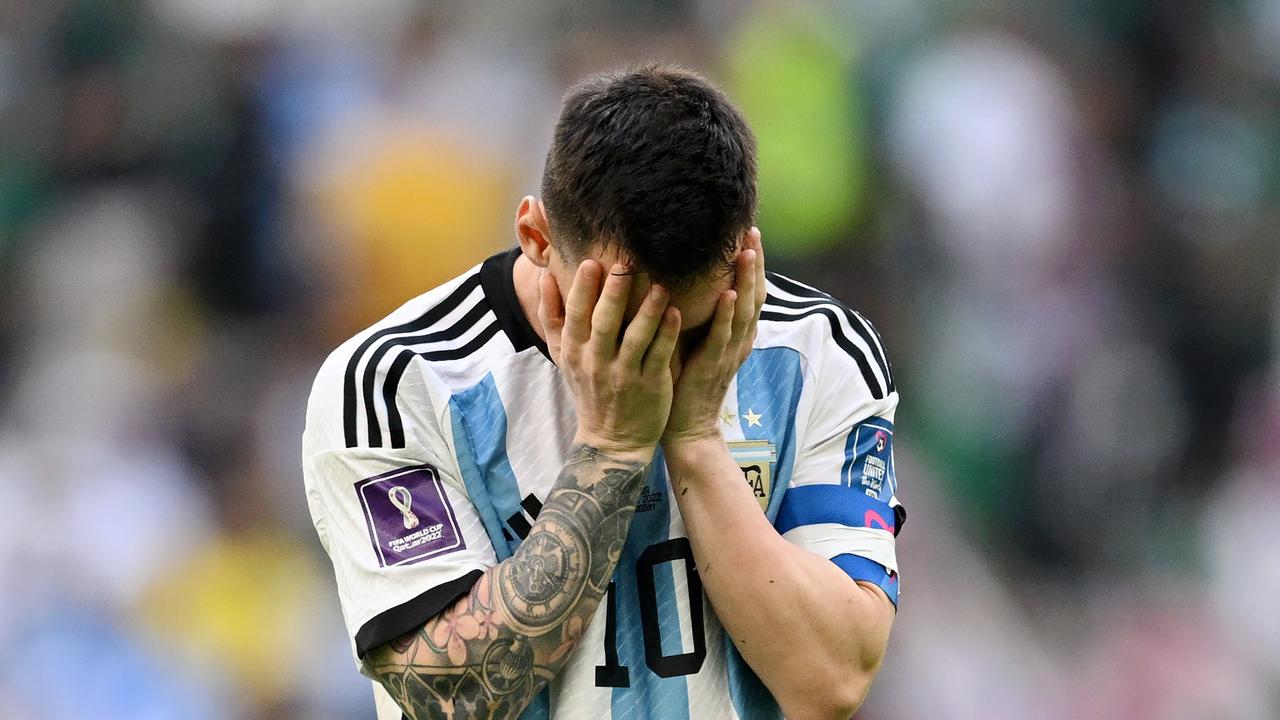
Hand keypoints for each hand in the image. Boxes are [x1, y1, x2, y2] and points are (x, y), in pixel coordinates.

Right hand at [539, 260, 681, 460]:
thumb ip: (552, 317)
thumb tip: (544, 278)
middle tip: (625, 263)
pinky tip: (676, 312)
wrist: (611, 441)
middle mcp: (597, 363)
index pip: (576, 316)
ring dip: (648, 310)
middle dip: (614, 293)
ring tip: (659, 286)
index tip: (592, 262)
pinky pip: (659, 355)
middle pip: (604, 323)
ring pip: (636, 338)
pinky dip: (667, 334)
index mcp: (574, 352)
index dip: (583, 290)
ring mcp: (625, 375)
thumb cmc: (588, 389)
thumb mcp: (562, 357)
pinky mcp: (650, 385)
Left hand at [663, 227, 765, 445]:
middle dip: (755, 263)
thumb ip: (693, 312)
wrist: (686, 426)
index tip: (748, 232)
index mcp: (735, 333)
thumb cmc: (683, 382)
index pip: (748, 291)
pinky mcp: (713, 366)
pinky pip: (722, 336)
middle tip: (753, 231)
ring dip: (746, 281)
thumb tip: (678, 276)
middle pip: (753, 294)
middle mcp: (738, 340)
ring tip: (748, 252)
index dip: (752, 263)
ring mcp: (729, 353)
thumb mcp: (693, 340)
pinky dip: (726, 314)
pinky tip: (727, 293)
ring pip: (743, 311)